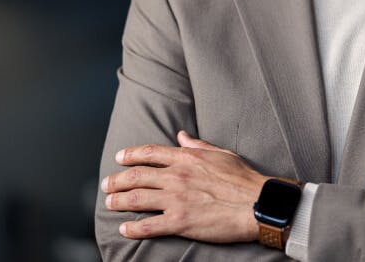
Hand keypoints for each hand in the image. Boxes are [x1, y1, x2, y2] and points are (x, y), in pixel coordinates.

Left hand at [102, 131, 267, 242]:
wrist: (258, 204)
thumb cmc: (243, 179)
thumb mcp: (221, 153)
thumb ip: (197, 145)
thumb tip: (181, 134)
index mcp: (186, 158)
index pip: (149, 153)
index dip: (130, 155)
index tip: (119, 158)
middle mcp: (177, 176)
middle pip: (136, 176)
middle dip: (117, 180)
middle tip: (107, 185)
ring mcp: (177, 199)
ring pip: (137, 198)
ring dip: (119, 201)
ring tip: (109, 203)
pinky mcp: (180, 222)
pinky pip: (149, 225)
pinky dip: (133, 228)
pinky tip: (124, 229)